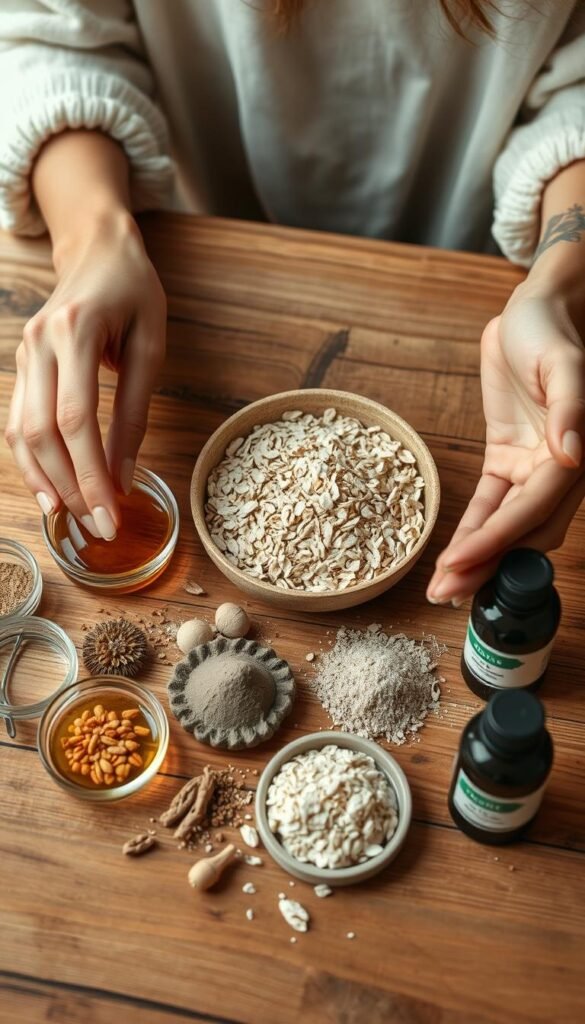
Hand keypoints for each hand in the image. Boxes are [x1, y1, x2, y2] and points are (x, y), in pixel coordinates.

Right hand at [5, 211, 165, 538]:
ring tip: (72, 517)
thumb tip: (125, 475)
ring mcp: (23, 352)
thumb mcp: (152, 345)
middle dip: (71, 487)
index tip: (112, 514)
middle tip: (99, 526)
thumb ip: (137, 411)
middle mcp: (40, 343)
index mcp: (76, 332)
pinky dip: (31, 460)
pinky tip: (51, 489)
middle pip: (44, 433)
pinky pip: (18, 421)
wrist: (98, 248)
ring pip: (22, 431)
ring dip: (45, 480)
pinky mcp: (21, 363)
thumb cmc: (134, 292)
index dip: (92, 475)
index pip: (77, 421)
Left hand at [427, 284, 584, 603]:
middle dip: (485, 564)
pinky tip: (450, 555)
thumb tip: (573, 457)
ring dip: (477, 557)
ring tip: (442, 587)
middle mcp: (558, 471)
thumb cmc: (552, 332)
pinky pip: (489, 502)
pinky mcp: (509, 457)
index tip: (463, 563)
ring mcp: (532, 467)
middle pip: (522, 531)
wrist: (538, 309)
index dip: (499, 540)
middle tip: (446, 593)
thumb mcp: (565, 364)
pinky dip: (471, 529)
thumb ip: (571, 410)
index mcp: (577, 455)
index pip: (534, 510)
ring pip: (505, 525)